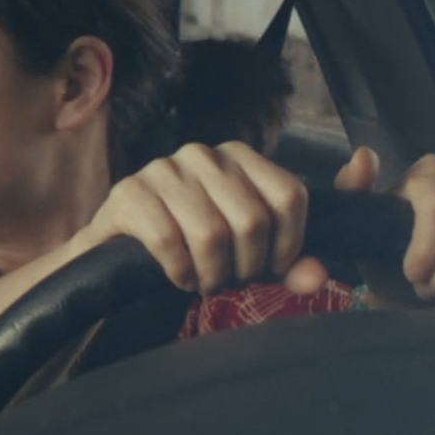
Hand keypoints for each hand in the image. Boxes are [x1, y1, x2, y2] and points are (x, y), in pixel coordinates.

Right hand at [79, 142, 317, 296]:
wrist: (118, 251)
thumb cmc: (192, 247)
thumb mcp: (248, 250)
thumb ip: (289, 260)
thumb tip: (317, 276)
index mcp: (238, 155)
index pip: (289, 196)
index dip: (288, 243)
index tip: (270, 266)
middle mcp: (201, 154)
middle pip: (252, 220)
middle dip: (246, 265)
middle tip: (230, 279)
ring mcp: (162, 169)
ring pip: (211, 235)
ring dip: (212, 274)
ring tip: (204, 281)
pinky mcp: (129, 193)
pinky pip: (169, 241)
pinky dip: (180, 271)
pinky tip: (179, 277)